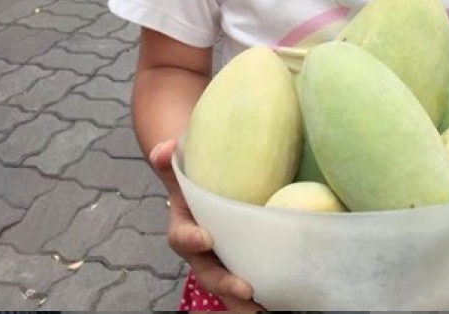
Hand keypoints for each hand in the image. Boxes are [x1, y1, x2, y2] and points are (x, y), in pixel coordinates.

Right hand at [150, 140, 264, 311]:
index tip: (206, 238)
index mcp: (184, 228)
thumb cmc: (194, 175)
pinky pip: (249, 280)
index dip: (191, 239)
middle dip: (225, 284)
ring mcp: (221, 259)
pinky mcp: (241, 261)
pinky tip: (284, 301)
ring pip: (229, 286)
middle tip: (246, 290)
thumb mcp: (181, 167)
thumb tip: (164, 149)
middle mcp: (201, 251)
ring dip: (244, 301)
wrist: (204, 185)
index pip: (182, 237)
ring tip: (265, 310)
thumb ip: (171, 160)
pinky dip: (263, 294)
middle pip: (208, 273)